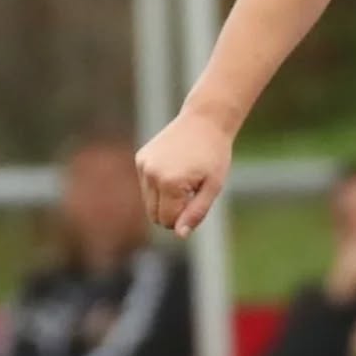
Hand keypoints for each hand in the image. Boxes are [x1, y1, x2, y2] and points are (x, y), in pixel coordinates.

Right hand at [136, 109, 232, 238]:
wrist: (205, 120)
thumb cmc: (214, 155)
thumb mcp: (213, 187)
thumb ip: (196, 212)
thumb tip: (180, 235)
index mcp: (170, 184)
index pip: (168, 221)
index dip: (184, 219)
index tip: (197, 201)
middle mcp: (152, 175)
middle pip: (154, 215)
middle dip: (172, 213)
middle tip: (192, 194)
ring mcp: (144, 165)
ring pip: (149, 202)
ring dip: (165, 199)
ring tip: (185, 179)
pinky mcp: (141, 158)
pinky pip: (147, 185)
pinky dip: (160, 184)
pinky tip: (176, 167)